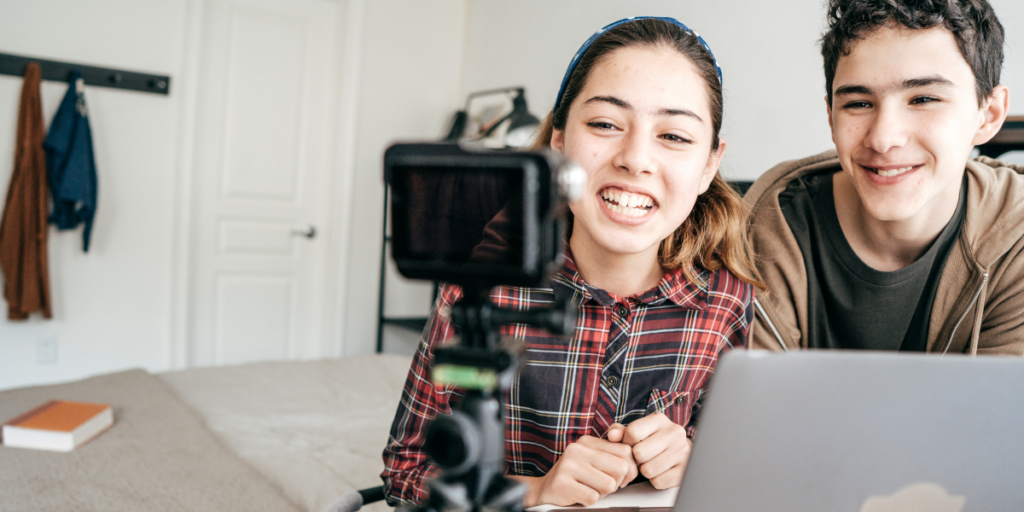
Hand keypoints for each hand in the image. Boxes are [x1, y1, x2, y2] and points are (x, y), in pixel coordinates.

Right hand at [514, 434, 637, 506]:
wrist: (543, 490)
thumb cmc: (574, 477)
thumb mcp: (592, 460)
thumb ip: (613, 455)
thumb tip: (635, 460)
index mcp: (587, 441)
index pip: (625, 451)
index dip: (629, 469)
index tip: (618, 476)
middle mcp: (577, 449)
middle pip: (621, 468)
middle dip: (616, 482)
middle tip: (601, 485)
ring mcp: (569, 466)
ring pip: (609, 485)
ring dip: (602, 493)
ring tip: (588, 489)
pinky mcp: (563, 483)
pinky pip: (593, 497)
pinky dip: (588, 501)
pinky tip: (578, 495)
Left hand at [612, 413, 692, 488]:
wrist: (680, 450)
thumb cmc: (652, 440)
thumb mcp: (636, 430)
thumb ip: (619, 431)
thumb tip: (612, 436)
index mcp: (659, 419)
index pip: (633, 432)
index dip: (626, 442)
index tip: (631, 445)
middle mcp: (674, 433)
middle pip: (639, 453)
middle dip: (636, 459)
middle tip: (640, 457)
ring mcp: (682, 452)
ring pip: (648, 470)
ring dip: (644, 470)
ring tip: (650, 463)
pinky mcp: (684, 470)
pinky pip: (658, 482)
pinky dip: (655, 480)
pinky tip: (659, 471)